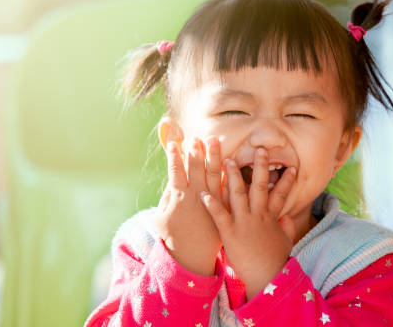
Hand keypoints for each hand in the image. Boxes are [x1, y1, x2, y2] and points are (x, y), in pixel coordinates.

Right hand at [155, 137, 222, 275]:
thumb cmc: (174, 235)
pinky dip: (228, 173)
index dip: (174, 156)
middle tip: (196, 137)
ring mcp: (211, 201)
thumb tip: (172, 178)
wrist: (193, 255)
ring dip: (213, 155)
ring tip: (214, 140)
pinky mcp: (223, 208)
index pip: (175, 171)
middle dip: (195, 151)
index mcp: (178, 197)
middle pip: (196, 168)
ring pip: (214, 173)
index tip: (174, 143)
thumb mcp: (162, 215)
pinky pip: (227, 187)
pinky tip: (229, 160)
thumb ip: (167, 195)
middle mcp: (195, 197)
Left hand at [201, 147, 297, 298]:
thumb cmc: (275, 262)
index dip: (286, 180)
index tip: (292, 167)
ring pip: (238, 194)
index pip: (281, 194)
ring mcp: (244, 223)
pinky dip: (211, 204)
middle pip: (259, 186)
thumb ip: (285, 228)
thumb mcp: (284, 242)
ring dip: (231, 176)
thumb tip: (287, 218)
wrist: (267, 277)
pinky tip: (203, 193)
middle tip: (259, 149)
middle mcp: (258, 216)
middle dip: (259, 166)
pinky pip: (219, 215)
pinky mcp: (230, 233)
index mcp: (271, 218)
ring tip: (226, 160)